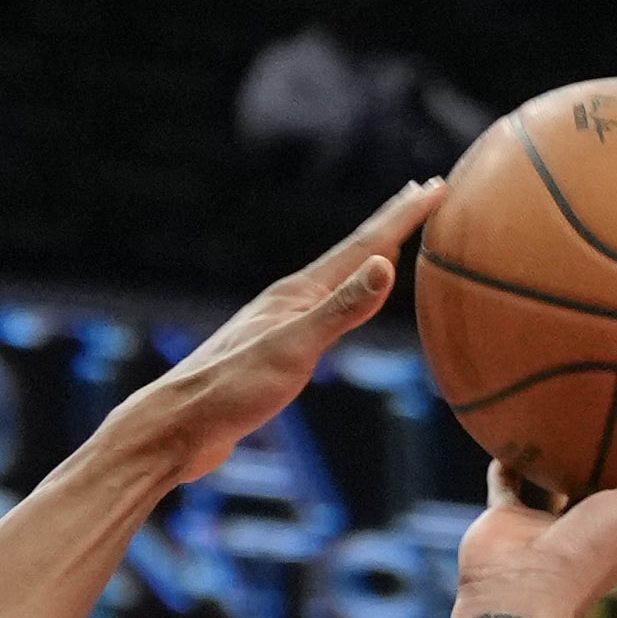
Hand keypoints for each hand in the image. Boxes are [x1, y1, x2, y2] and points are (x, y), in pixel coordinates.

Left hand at [128, 185, 437, 482]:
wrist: (178, 430)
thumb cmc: (231, 392)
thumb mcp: (293, 351)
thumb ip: (339, 310)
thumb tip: (384, 265)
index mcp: (299, 294)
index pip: (363, 247)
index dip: (403, 217)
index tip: (438, 187)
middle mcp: (291, 301)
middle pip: (351, 254)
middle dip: (390, 224)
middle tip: (424, 193)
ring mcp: (281, 325)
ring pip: (337, 283)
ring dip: (368, 260)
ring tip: (390, 246)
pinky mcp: (274, 355)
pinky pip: (326, 315)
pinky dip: (348, 300)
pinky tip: (343, 309)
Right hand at [453, 425, 616, 617]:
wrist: (514, 592)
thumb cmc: (586, 556)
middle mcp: (600, 535)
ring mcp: (556, 528)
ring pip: (571, 490)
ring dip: (580, 465)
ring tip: (595, 428)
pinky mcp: (514, 521)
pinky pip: (510, 485)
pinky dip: (509, 466)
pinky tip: (514, 439)